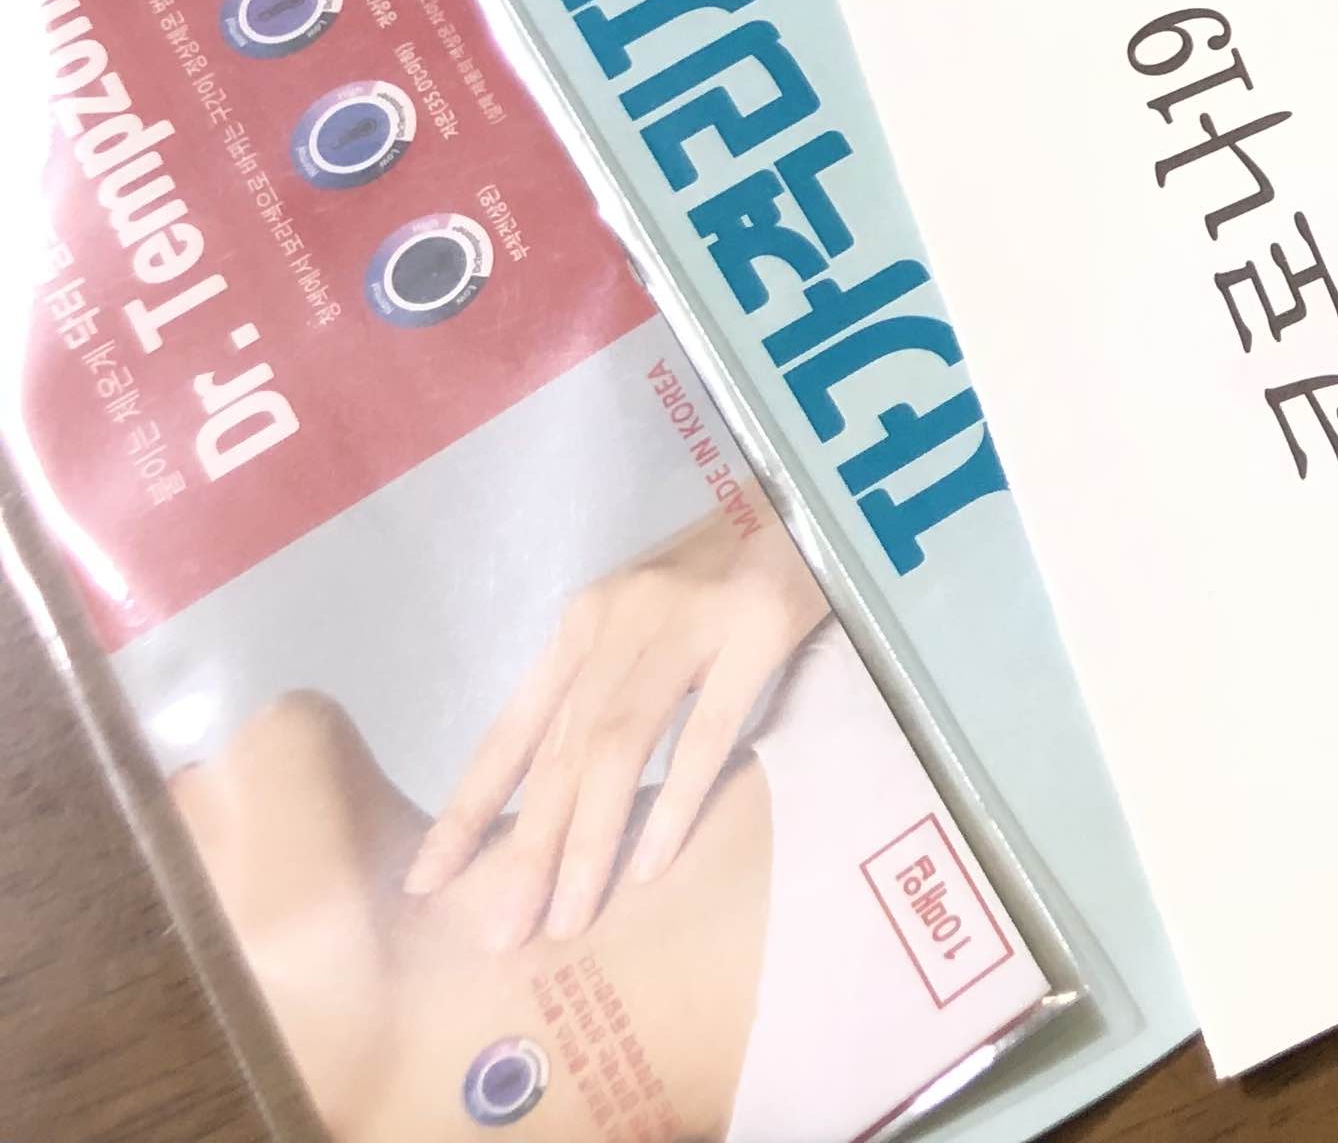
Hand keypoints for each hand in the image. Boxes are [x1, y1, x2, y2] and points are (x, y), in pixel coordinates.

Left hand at [405, 504, 829, 946]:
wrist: (821, 488)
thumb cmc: (734, 565)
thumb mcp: (650, 617)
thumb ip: (608, 686)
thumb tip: (563, 797)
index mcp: (585, 620)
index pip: (513, 730)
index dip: (470, 808)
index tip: (426, 883)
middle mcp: (621, 617)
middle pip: (563, 751)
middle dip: (524, 850)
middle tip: (498, 937)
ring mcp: (690, 618)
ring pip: (620, 746)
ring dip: (588, 841)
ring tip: (567, 919)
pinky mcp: (758, 624)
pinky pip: (709, 727)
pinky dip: (676, 800)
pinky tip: (651, 863)